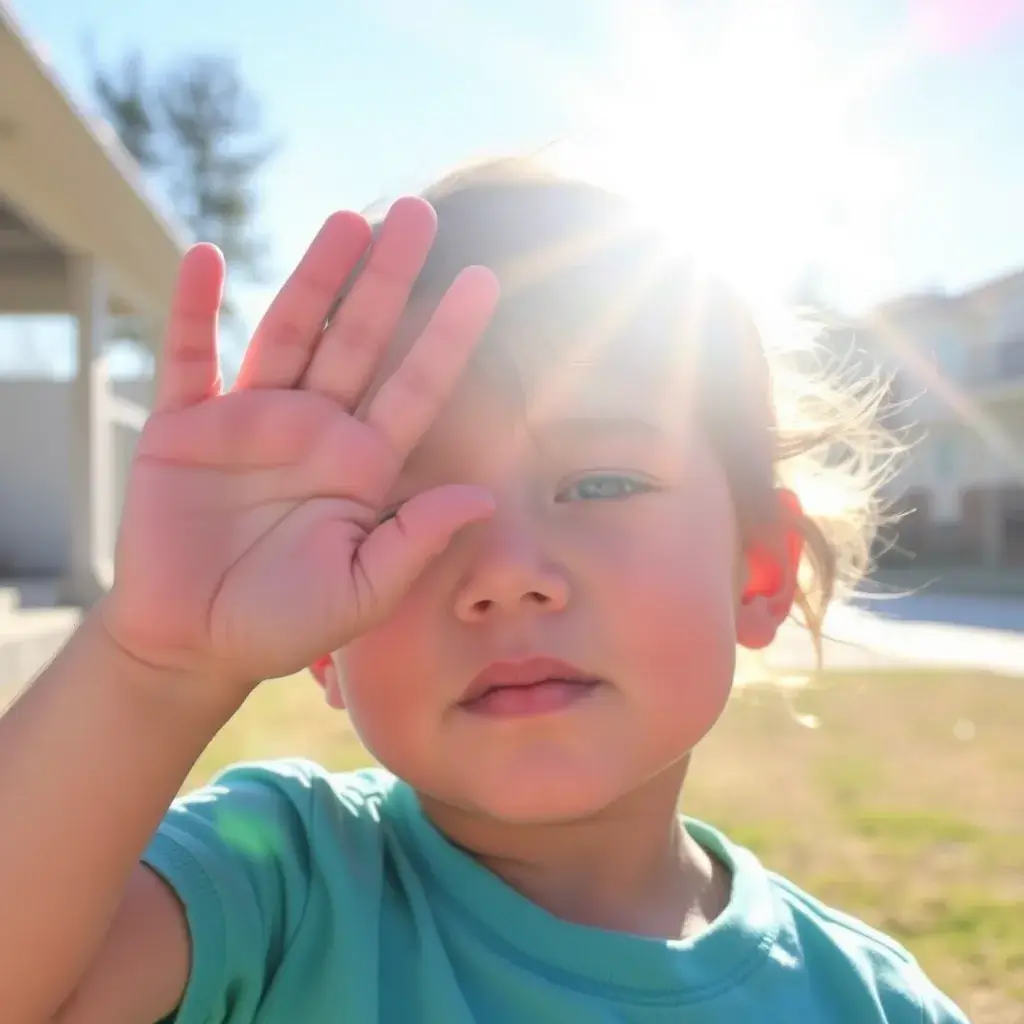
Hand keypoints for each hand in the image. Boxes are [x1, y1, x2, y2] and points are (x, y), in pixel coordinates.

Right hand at [100, 198, 497, 694]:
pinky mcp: (183, 427)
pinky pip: (189, 358)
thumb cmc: (282, 624)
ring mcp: (249, 420)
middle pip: (357, 338)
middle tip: (418, 213)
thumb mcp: (361, 592)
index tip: (484, 280)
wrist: (193, 643)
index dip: (448, 336)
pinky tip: (206, 259)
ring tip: (347, 220)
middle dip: (387, 278)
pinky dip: (193, 310)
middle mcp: (314, 429)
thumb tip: (482, 495)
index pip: (415, 387)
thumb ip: (415, 541)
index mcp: (361, 466)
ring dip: (314, 276)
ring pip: (288, 332)